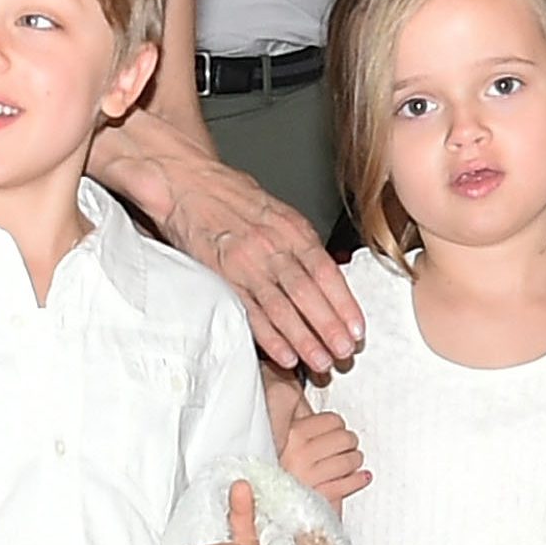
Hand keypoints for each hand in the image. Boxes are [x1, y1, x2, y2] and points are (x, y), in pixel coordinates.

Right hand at [93, 124, 363, 371]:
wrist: (188, 182)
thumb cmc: (231, 196)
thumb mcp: (277, 211)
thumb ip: (300, 244)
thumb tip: (327, 277)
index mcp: (292, 229)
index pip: (326, 272)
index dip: (344, 304)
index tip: (357, 329)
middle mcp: (273, 246)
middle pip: (308, 294)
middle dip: (330, 328)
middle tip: (345, 353)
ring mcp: (247, 264)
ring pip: (283, 308)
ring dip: (305, 339)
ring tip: (322, 362)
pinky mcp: (222, 277)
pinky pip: (251, 313)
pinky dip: (270, 337)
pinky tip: (286, 355)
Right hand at [280, 408, 369, 514]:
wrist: (263, 503)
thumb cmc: (271, 467)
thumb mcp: (278, 435)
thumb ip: (296, 418)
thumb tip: (308, 401)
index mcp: (291, 435)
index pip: (333, 420)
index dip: (336, 425)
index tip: (334, 431)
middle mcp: (301, 455)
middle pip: (345, 438)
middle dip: (348, 442)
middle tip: (344, 446)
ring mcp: (311, 477)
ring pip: (350, 460)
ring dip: (354, 460)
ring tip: (350, 461)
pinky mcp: (319, 497)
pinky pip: (349, 483)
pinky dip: (358, 479)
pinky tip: (361, 476)